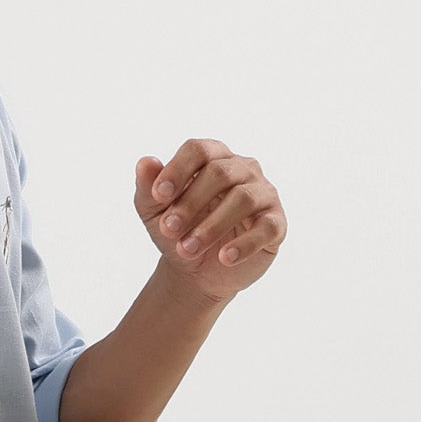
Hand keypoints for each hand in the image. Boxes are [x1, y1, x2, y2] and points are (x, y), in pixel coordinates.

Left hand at [134, 138, 287, 299]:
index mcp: (214, 158)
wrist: (196, 272)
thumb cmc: (178, 230)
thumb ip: (147, 187)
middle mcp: (243, 169)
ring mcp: (263, 194)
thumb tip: (145, 162)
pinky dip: (244, 244)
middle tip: (168, 230)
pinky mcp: (275, 223)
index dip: (177, 170)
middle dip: (190, 203)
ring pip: (243, 198)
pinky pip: (266, 227)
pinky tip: (224, 258)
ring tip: (188, 249)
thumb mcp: (154, 212)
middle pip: (219, 173)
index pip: (199, 150)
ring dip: (211, 226)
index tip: (158, 196)